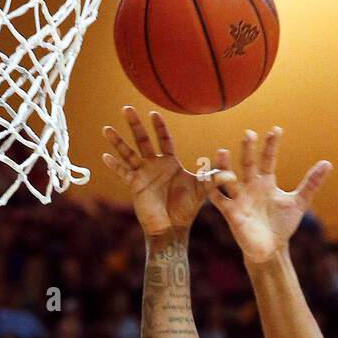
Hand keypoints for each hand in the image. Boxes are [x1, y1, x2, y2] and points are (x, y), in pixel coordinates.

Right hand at [102, 106, 216, 237]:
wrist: (172, 228)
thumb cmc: (187, 209)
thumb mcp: (201, 191)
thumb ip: (214, 180)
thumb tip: (232, 174)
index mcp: (170, 162)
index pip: (164, 139)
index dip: (159, 127)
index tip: (153, 113)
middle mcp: (155, 165)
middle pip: (143, 140)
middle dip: (135, 125)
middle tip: (126, 108)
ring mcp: (143, 174)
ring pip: (128, 153)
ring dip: (118, 142)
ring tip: (106, 128)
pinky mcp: (135, 185)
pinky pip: (123, 173)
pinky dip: (114, 166)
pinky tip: (105, 156)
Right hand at [207, 126, 331, 263]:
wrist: (271, 250)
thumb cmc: (282, 225)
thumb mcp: (299, 203)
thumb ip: (311, 183)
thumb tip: (328, 163)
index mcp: (266, 182)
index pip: (268, 159)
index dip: (271, 145)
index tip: (276, 130)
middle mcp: (250, 186)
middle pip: (247, 163)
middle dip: (247, 149)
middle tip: (249, 134)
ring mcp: (239, 198)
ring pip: (227, 177)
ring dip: (223, 166)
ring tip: (222, 152)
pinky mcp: (230, 212)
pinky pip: (217, 198)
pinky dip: (210, 187)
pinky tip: (206, 176)